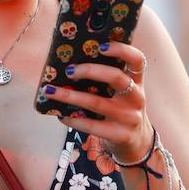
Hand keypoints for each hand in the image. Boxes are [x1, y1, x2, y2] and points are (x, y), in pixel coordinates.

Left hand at [46, 41, 152, 164]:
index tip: (101, 46)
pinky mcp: (121, 135)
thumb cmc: (121, 111)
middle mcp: (137, 98)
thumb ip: (107, 80)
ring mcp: (130, 118)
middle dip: (90, 71)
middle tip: (69, 70)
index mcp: (137, 82)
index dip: (121, 50)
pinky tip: (61, 115)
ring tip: (51, 90)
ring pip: (97, 103)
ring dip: (70, 96)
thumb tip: (70, 65)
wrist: (137, 144)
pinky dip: (73, 119)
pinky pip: (92, 125)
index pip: (137, 60)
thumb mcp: (122, 94)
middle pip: (116, 78)